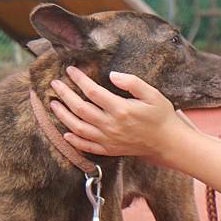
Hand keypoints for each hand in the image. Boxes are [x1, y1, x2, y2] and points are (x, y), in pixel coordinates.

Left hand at [50, 66, 186, 158]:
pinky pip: (86, 146)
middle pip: (80, 108)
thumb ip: (132, 82)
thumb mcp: (153, 94)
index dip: (79, 80)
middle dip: (64, 94)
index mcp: (121, 109)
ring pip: (78, 127)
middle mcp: (111, 125)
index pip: (92, 92)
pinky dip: (73, 140)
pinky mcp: (109, 150)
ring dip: (63, 115)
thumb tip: (112, 75)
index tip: (71, 70)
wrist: (167, 141)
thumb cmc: (161, 115)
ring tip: (53, 104)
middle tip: (55, 84)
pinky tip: (65, 132)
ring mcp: (108, 139)